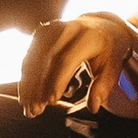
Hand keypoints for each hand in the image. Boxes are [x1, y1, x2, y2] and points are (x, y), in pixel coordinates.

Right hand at [18, 13, 137, 119]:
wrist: (100, 26)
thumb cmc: (107, 51)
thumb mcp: (112, 68)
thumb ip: (103, 87)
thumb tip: (93, 107)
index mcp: (87, 36)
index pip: (67, 59)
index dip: (57, 80)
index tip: (51, 101)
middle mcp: (67, 29)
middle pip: (46, 60)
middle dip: (38, 87)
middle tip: (34, 111)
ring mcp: (51, 30)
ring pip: (34, 59)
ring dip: (28, 86)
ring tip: (28, 108)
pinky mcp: (41, 34)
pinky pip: (30, 57)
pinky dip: (26, 78)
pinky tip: (25, 96)